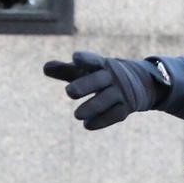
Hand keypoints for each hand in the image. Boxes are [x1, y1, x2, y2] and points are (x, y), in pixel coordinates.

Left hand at [42, 51, 160, 130]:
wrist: (139, 83)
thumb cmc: (101, 75)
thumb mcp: (85, 71)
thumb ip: (65, 70)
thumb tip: (45, 68)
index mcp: (101, 65)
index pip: (93, 60)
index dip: (85, 59)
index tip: (75, 57)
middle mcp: (112, 76)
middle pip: (99, 80)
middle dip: (85, 85)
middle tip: (69, 91)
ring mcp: (121, 91)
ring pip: (107, 99)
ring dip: (92, 107)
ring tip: (76, 115)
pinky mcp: (127, 107)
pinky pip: (115, 114)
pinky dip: (102, 120)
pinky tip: (87, 125)